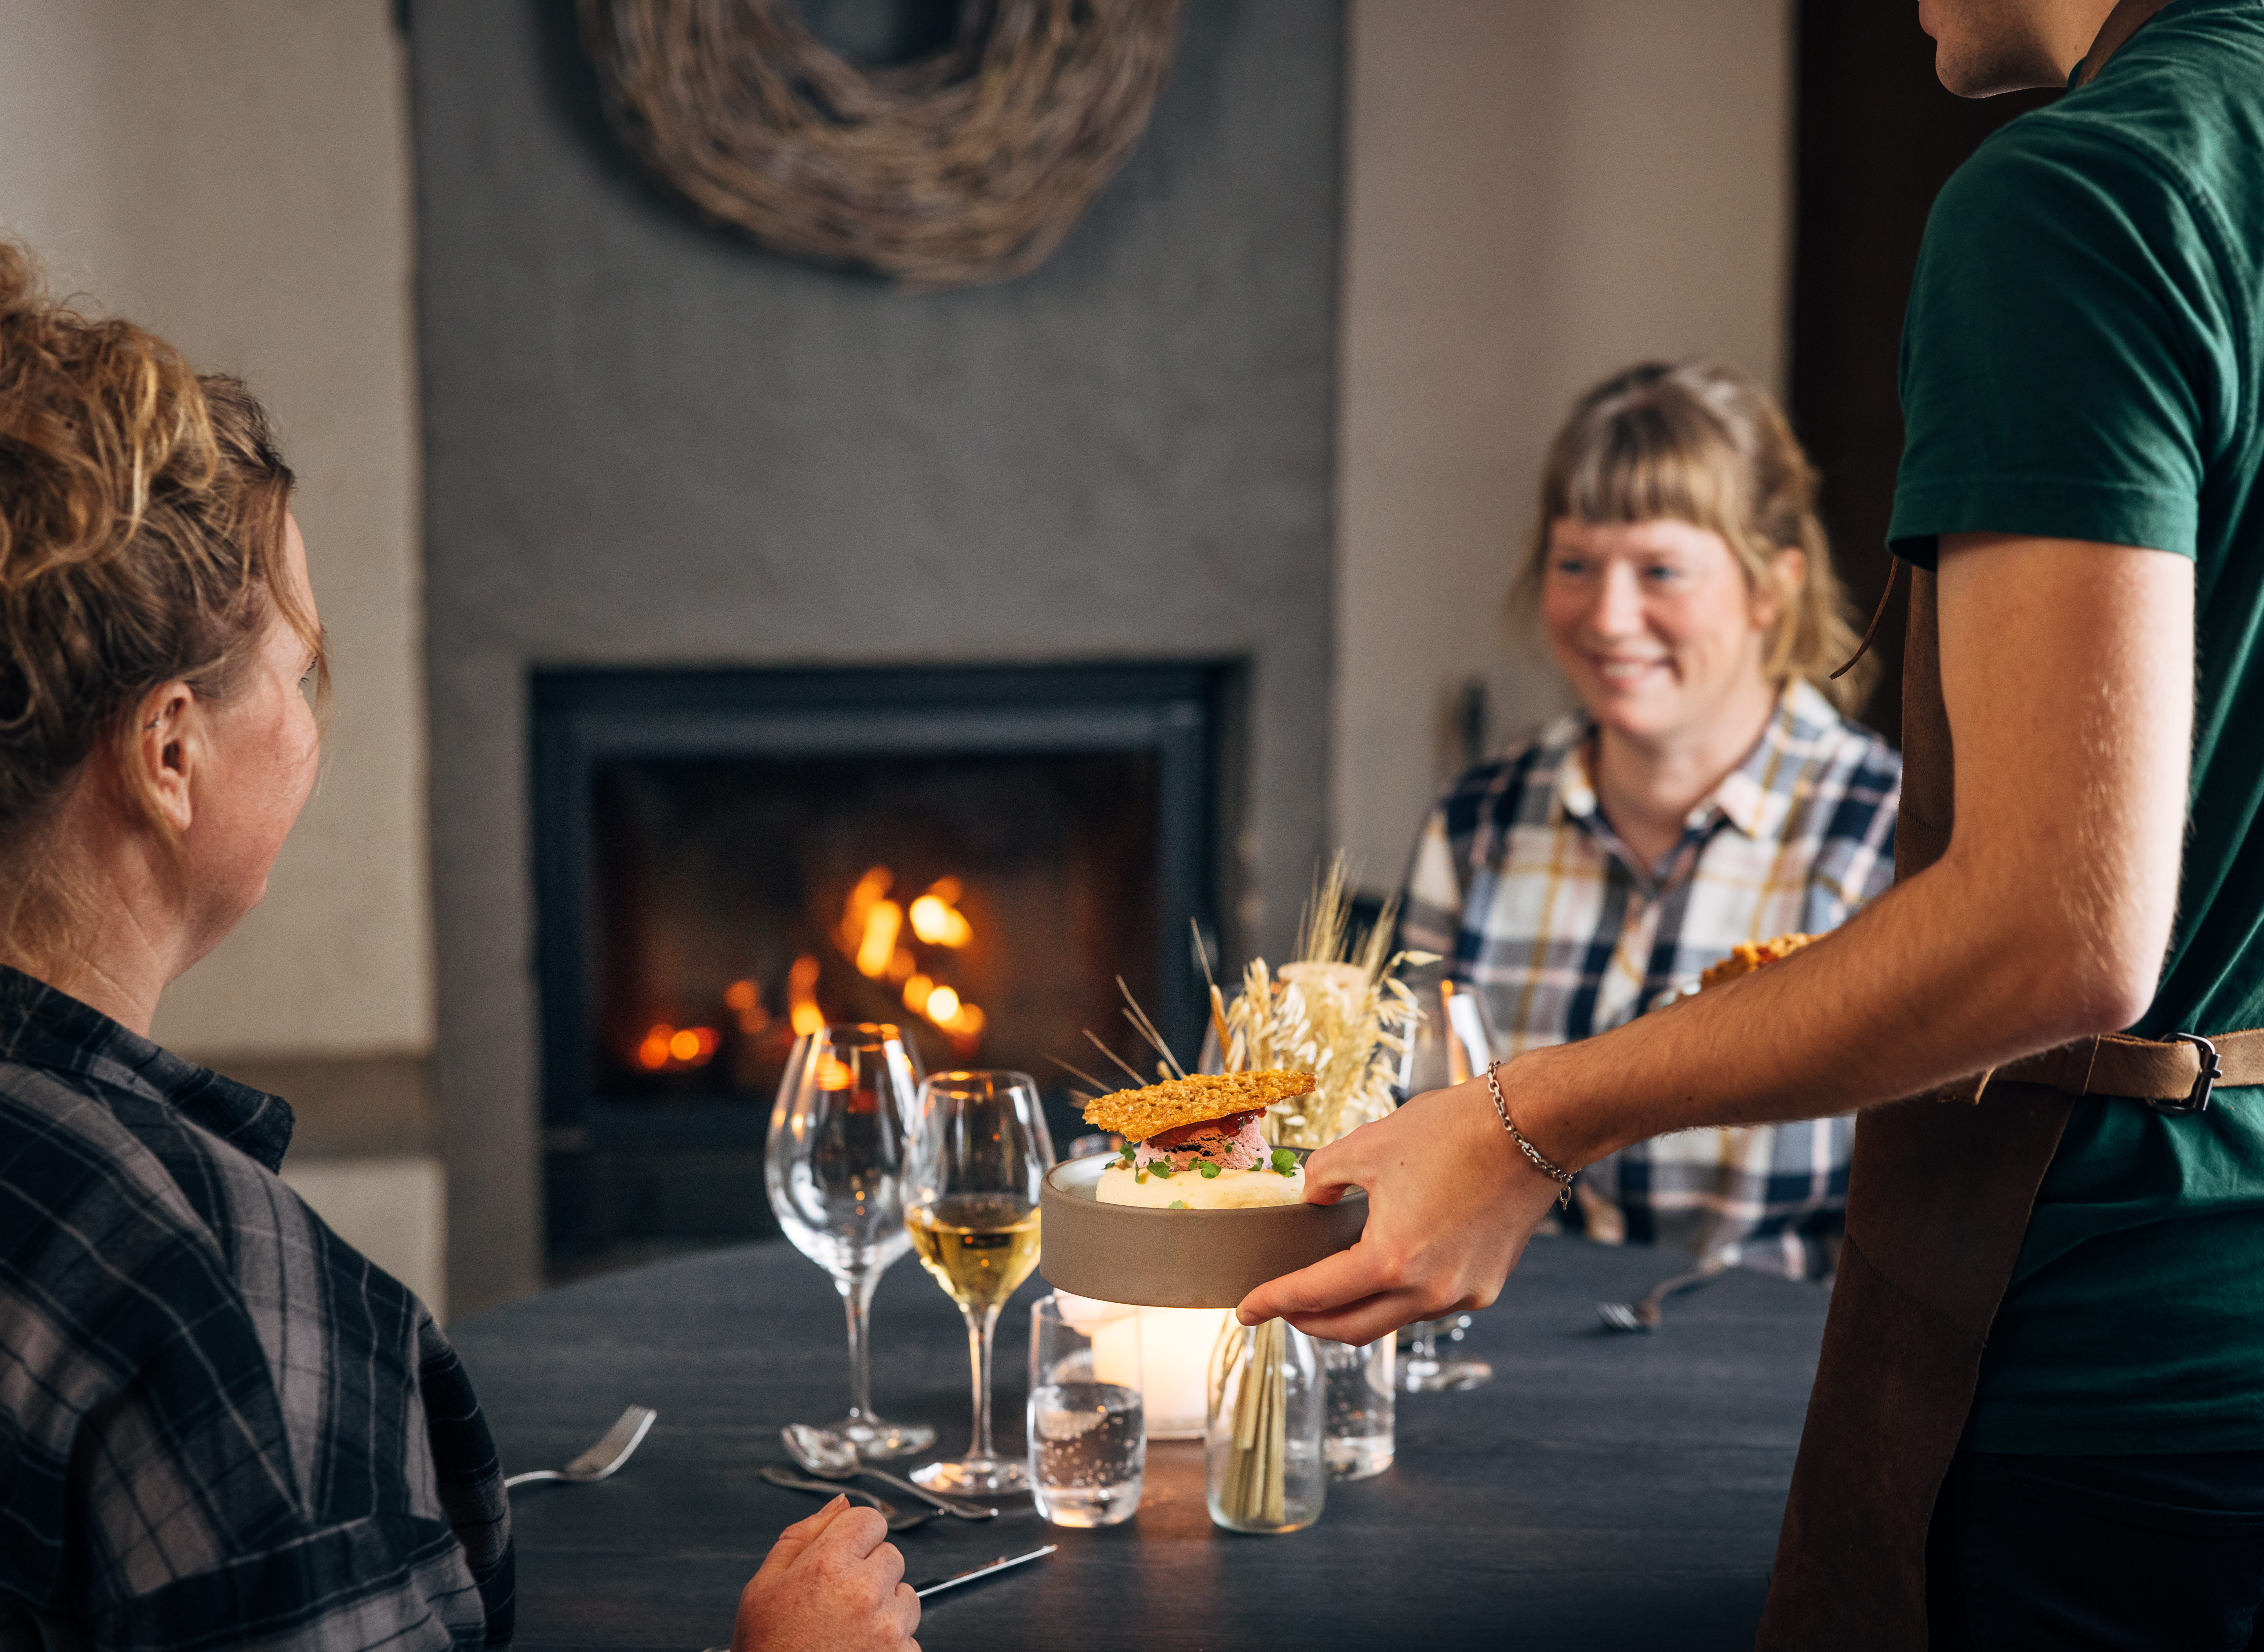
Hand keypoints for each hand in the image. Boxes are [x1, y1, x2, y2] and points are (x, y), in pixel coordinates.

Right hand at [733, 1496, 918, 1651]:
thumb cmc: (768, 1649)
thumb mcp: (763, 1586)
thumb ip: (802, 1535)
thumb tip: (839, 1503)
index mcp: (827, 1565)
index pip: (870, 1518)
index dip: (855, 1535)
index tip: (844, 1554)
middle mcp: (863, 1591)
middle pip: (891, 1555)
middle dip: (869, 1571)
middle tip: (837, 1601)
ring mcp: (887, 1627)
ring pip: (907, 1595)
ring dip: (885, 1607)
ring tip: (847, 1630)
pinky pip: (910, 1635)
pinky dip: (891, 1643)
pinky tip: (858, 1651)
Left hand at [1235, 1073, 1564, 1343]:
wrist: (1533, 1126)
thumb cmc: (1451, 1130)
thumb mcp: (1367, 1145)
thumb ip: (1323, 1177)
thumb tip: (1311, 1200)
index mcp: (1392, 1260)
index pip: (1316, 1295)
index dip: (1273, 1303)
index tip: (1245, 1311)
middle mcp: (1430, 1292)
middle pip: (1351, 1328)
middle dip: (1306, 1322)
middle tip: (1279, 1307)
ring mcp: (1463, 1294)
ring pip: (1390, 1320)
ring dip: (1352, 1310)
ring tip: (1325, 1288)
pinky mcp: (1487, 1284)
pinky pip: (1427, 1305)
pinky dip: (1393, 1296)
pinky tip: (1379, 1272)